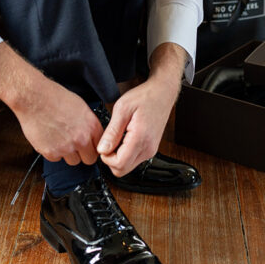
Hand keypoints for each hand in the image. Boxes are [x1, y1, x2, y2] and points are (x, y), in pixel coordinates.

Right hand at [0, 41, 101, 163]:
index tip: (89, 145)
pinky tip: (49, 138)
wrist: (34, 97)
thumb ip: (88, 124)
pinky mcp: (51, 153)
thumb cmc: (54, 97)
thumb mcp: (80, 106)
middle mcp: (81, 139)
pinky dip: (52, 151)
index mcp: (91, 126)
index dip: (93, 146)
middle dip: (82, 153)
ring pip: (72, 161)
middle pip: (89, 159)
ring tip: (59, 137)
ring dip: (67, 153)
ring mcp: (66, 147)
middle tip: (74, 144)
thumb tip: (91, 134)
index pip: (101, 147)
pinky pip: (56, 159)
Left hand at [97, 42, 185, 176]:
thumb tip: (102, 149)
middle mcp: (148, 149)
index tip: (103, 144)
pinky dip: (125, 153)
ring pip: (127, 166)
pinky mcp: (150, 149)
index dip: (106, 157)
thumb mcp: (122, 108)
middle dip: (110, 159)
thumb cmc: (144, 97)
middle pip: (122, 170)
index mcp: (141, 139)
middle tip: (108, 140)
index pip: (119, 164)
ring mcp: (150, 150)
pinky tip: (124, 137)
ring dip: (117, 156)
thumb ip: (112, 131)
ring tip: (117, 136)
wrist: (162, 93)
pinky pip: (133, 159)